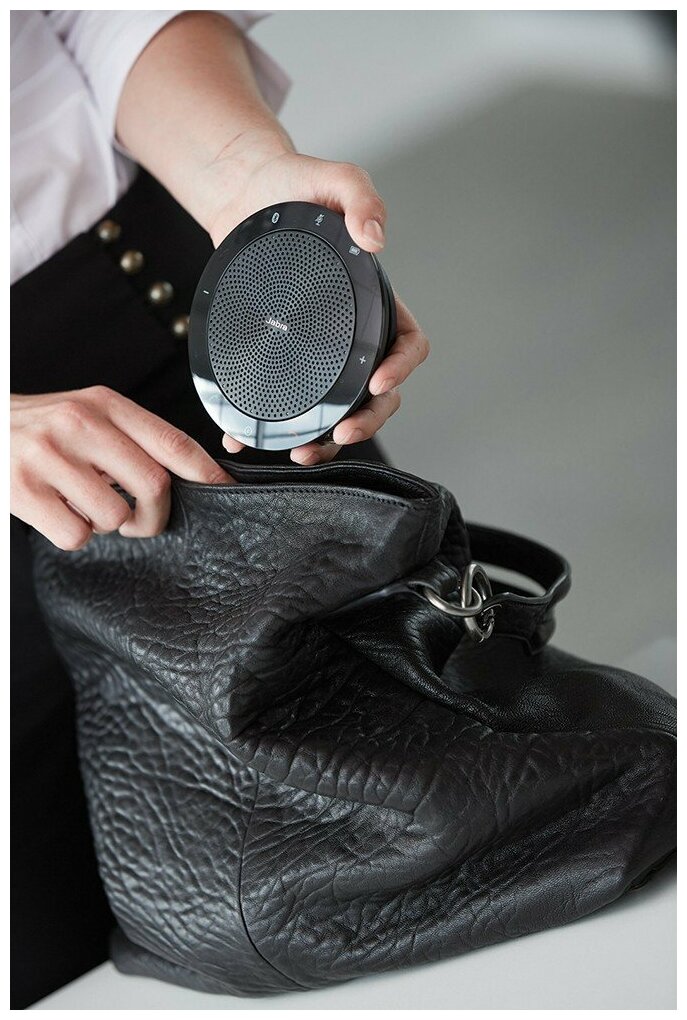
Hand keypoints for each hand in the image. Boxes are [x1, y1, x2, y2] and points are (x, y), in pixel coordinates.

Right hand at [11, 386, 231, 549]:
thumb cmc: (40, 429)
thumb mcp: (87, 415)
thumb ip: (131, 438)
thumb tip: (188, 476)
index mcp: (104, 404)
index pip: (173, 441)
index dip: (206, 472)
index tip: (226, 491)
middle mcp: (79, 423)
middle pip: (154, 484)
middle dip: (155, 515)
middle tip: (141, 521)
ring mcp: (49, 455)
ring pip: (115, 515)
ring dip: (107, 525)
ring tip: (85, 506)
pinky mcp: (23, 489)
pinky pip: (77, 535)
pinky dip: (74, 534)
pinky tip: (58, 512)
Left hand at [204, 144, 429, 463]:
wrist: (244, 194)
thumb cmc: (295, 185)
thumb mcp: (334, 179)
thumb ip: (361, 198)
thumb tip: (377, 239)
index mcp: (377, 300)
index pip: (407, 345)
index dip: (400, 370)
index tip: (377, 384)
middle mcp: (353, 333)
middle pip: (376, 393)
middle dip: (366, 421)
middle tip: (340, 434)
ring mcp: (319, 350)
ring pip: (335, 408)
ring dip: (325, 441)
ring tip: (301, 454)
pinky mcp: (284, 356)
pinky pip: (285, 400)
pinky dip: (267, 427)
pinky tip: (244, 438)